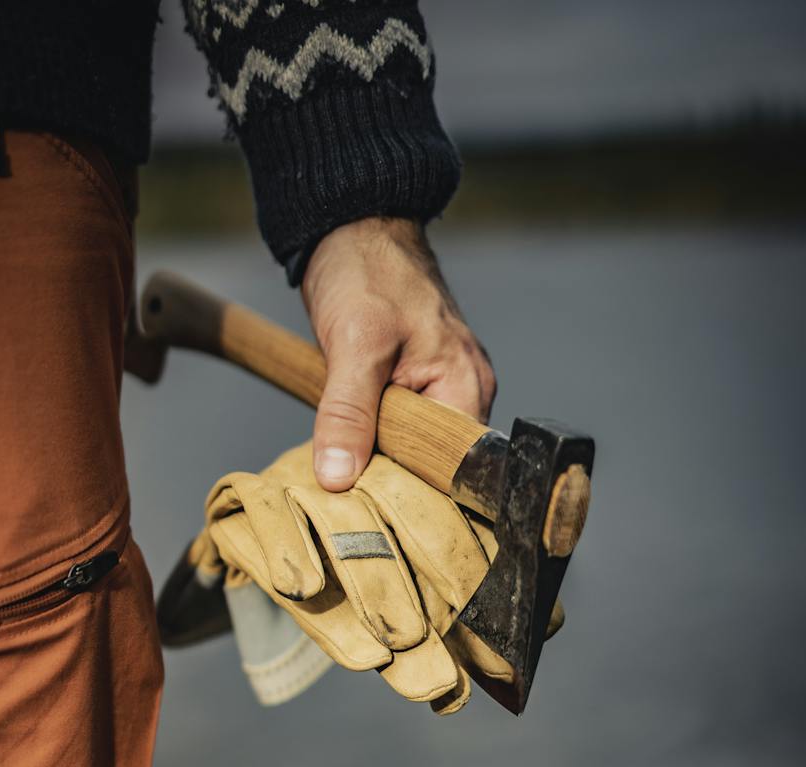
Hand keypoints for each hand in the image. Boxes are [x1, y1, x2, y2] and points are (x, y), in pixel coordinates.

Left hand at [301, 217, 495, 491]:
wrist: (354, 222)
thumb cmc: (364, 272)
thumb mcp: (353, 347)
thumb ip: (348, 416)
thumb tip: (338, 479)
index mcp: (467, 387)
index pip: (454, 470)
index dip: (416, 491)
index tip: (376, 504)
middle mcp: (467, 391)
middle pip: (434, 464)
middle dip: (394, 477)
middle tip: (351, 493)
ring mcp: (444, 385)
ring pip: (413, 446)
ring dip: (379, 456)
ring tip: (346, 469)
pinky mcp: (418, 380)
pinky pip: (400, 425)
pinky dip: (374, 435)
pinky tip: (349, 442)